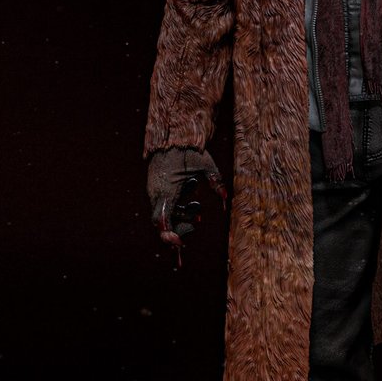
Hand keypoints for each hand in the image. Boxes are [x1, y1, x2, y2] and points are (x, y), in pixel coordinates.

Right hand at [146, 146, 225, 266]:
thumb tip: (225, 198)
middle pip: (162, 223)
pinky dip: (178, 213)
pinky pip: (165, 208)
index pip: (162, 218)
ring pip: (164, 217)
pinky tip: (194, 212)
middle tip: (193, 233)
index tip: (180, 244)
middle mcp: (157, 194)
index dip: (169, 235)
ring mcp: (155, 192)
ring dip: (181, 221)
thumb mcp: (206, 163)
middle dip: (177, 232)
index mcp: (166, 189)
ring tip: (198, 217)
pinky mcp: (158, 190)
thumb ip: (215, 181)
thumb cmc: (189, 150)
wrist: (171, 136)